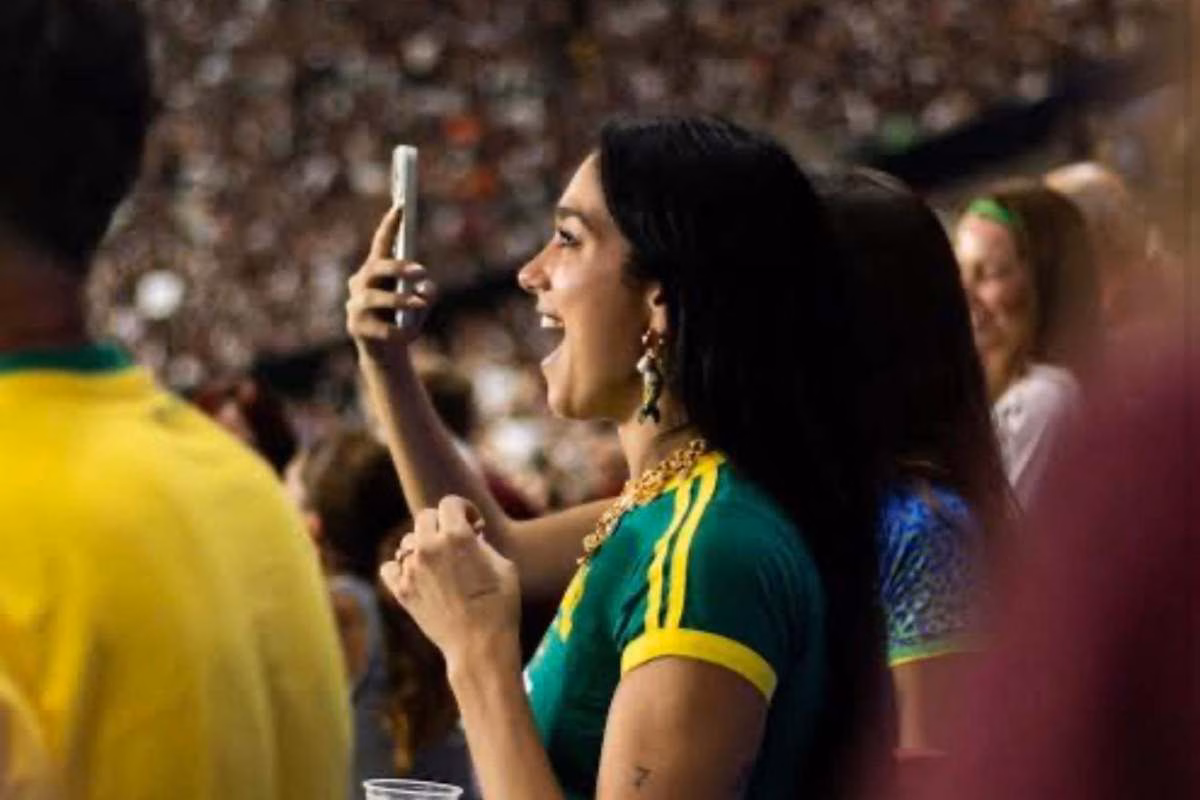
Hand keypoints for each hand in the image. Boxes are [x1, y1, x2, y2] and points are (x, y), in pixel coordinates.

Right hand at [345, 206, 438, 360]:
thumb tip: (426, 289)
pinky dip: (400, 331)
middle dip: (398, 267)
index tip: (401, 205)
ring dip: (400, 299)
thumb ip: (428, 292)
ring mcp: (355, 306)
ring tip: (419, 303)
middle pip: (376, 268)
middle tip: (421, 270)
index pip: (380, 244)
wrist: (387, 354)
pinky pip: (380, 328)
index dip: (390, 225)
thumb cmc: (404, 320)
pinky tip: (410, 334)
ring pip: (375, 297)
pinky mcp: (356, 328)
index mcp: (375, 271)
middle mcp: (360, 284)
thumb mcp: (422, 304)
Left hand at [380, 496, 521, 666]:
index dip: (465, 510)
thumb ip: (482, 543)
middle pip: (425, 517)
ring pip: (408, 542)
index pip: (450, 503)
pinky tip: (417, 575)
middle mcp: (430, 547)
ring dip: (422, 546)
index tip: (474, 525)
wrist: (480, 645)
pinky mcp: (401, 591)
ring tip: (439, 563)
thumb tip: (471, 535)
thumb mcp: (503, 565)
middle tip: (455, 542)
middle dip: (442, 524)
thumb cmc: (500, 605)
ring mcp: (412, 569)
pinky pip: (389, 567)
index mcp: (457, 536)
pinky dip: (400, 568)